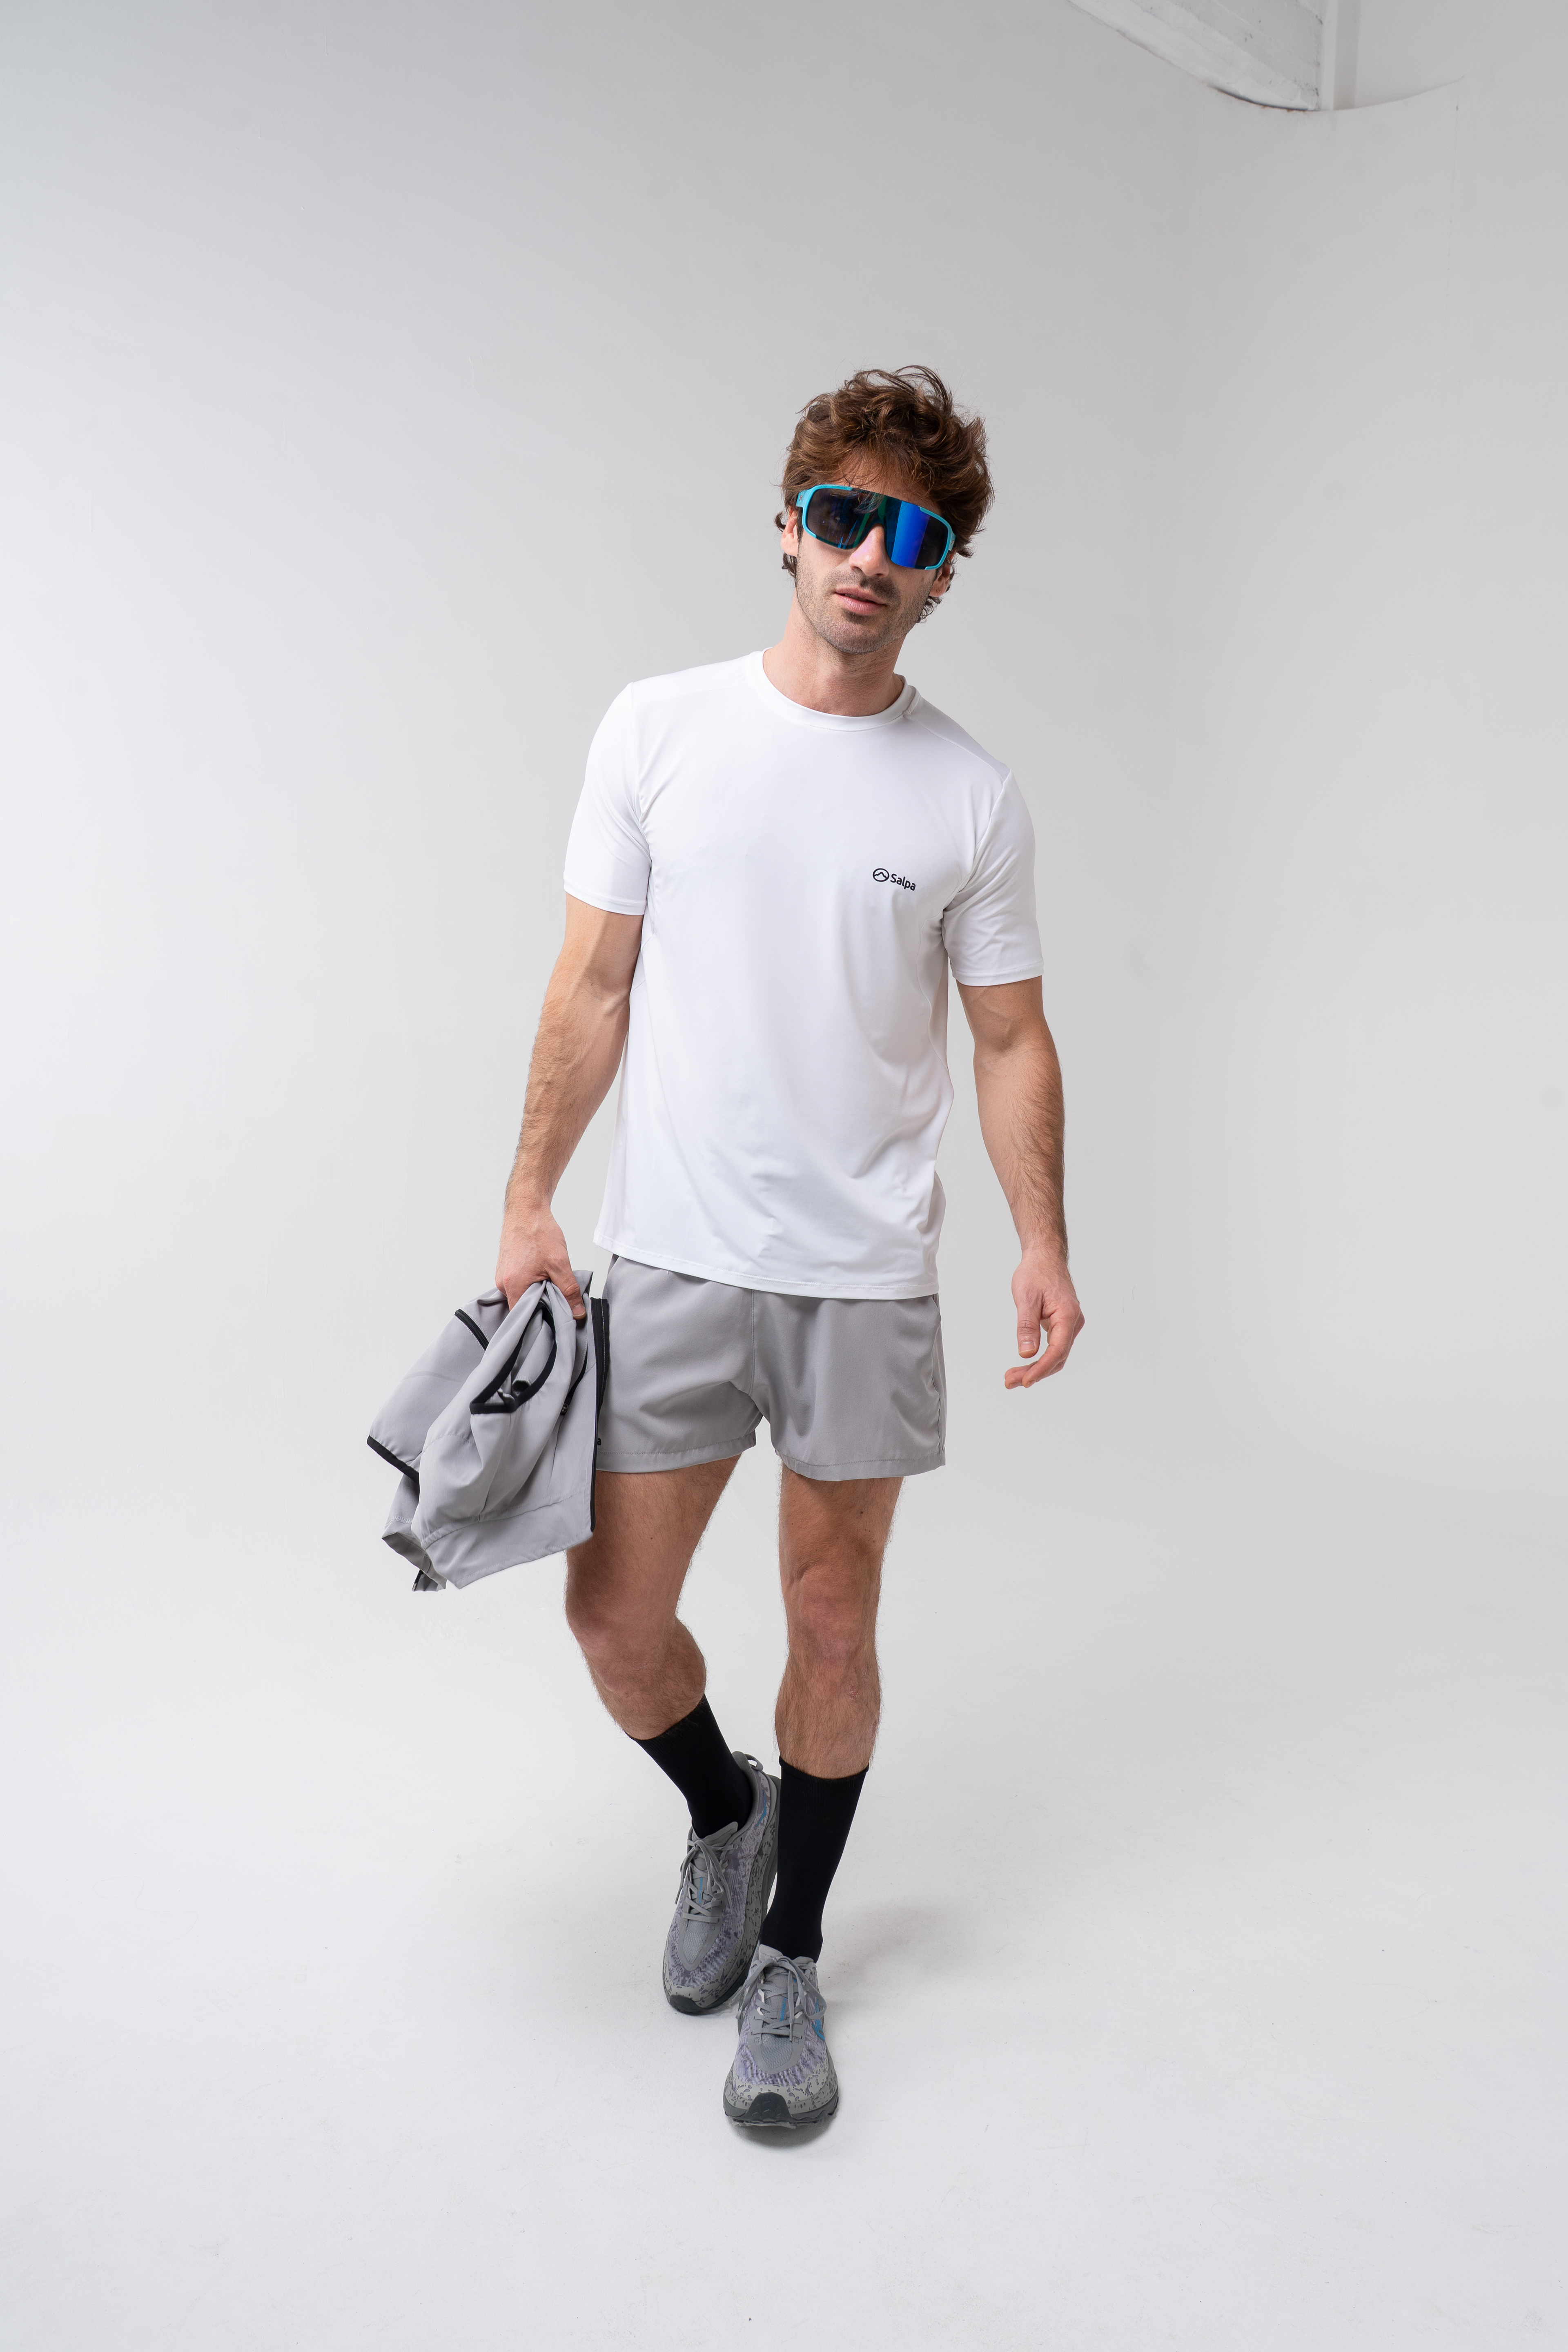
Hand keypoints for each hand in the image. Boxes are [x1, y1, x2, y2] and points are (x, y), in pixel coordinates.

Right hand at [495, 1203, 586, 1320]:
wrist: (526, 1209)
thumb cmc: (538, 1232)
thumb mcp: (560, 1264)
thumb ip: (569, 1291)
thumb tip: (578, 1312)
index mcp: (513, 1286)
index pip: (523, 1317)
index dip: (539, 1322)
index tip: (554, 1322)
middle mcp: (503, 1283)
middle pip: (522, 1307)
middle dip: (541, 1307)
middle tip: (557, 1301)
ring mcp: (502, 1276)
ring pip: (522, 1294)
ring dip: (537, 1293)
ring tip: (550, 1283)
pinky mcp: (505, 1269)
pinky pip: (519, 1284)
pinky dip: (532, 1283)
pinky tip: (542, 1274)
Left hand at [1005, 1246, 1083, 1388]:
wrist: (1045, 1257)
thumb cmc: (1036, 1272)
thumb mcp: (1026, 1297)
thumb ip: (1027, 1326)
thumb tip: (1026, 1354)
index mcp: (1067, 1316)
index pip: (1056, 1350)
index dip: (1041, 1368)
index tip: (1024, 1381)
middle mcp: (1073, 1323)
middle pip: (1056, 1357)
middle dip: (1034, 1372)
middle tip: (1009, 1381)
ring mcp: (1069, 1325)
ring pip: (1055, 1355)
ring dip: (1036, 1368)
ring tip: (1012, 1377)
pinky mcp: (1062, 1325)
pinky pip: (1053, 1347)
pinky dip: (1039, 1358)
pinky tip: (1024, 1365)